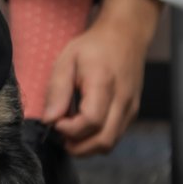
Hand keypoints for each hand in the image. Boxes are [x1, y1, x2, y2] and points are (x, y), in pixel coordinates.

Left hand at [40, 0, 161, 156]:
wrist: (125, 36)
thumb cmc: (93, 47)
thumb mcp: (66, 60)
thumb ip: (57, 90)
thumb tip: (50, 119)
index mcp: (103, 84)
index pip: (90, 121)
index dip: (69, 129)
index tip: (54, 121)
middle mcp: (122, 100)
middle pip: (104, 141)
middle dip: (78, 147)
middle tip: (59, 136)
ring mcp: (131, 108)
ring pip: (111, 142)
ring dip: (88, 146)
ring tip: (70, 132)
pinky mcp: (133, 112)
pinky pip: (116, 135)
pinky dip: (97, 138)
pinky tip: (84, 126)